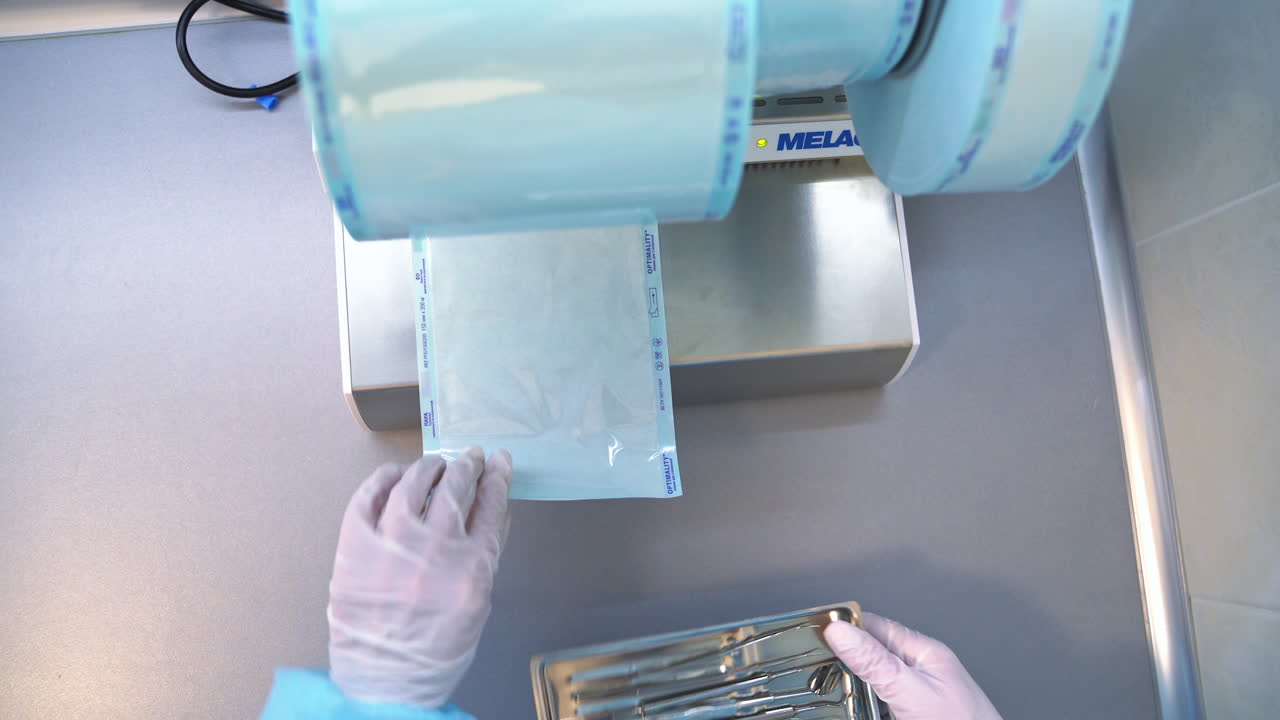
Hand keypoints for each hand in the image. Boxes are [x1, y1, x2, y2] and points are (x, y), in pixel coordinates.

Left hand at [327, 448, 512, 708]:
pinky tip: (394, 475)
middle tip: (471, 457)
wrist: (385, 682)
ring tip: (434, 464)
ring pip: (413, 484)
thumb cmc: (436, 651)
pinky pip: (367, 498)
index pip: (491, 506)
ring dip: (428, 467)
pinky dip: (382, 480)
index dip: (497, 478)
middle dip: (468, 466)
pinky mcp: (355, 548)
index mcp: (471, 568)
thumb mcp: (478, 604)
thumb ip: (486, 556)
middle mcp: (434, 550)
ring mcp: (391, 545)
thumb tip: (493, 513)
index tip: (499, 463)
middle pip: (456, 487)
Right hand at [824, 612, 1000, 719]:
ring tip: (826, 692)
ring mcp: (914, 697)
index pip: (875, 626)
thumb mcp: (911, 691)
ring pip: (870, 684)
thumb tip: (841, 630)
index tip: (815, 634)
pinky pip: (876, 705)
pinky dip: (860, 707)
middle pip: (869, 656)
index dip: (844, 628)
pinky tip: (849, 709)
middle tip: (814, 670)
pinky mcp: (908, 716)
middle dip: (842, 663)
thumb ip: (876, 662)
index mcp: (924, 653)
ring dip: (849, 689)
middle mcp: (920, 672)